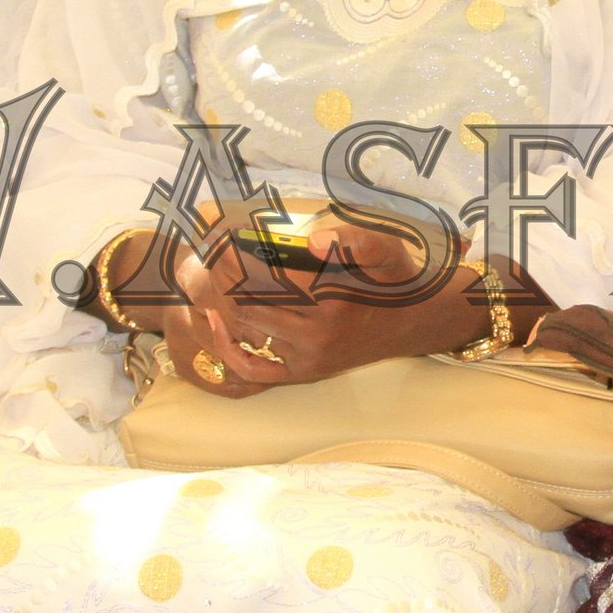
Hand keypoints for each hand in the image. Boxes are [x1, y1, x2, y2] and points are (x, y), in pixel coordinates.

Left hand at [152, 215, 488, 398]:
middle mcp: (315, 334)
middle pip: (246, 303)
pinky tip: (215, 324)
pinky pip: (254, 368)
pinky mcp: (302, 373)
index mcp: (331, 300)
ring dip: (217, 304)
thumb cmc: (395, 279)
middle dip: (216, 279)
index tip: (216, 239)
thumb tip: (310, 240)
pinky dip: (229, 348)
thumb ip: (352, 240)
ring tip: (200, 280)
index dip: (233, 257)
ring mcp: (306, 358)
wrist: (415, 323)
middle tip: (198, 257)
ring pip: (245, 331)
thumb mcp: (385, 248)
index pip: (264, 276)